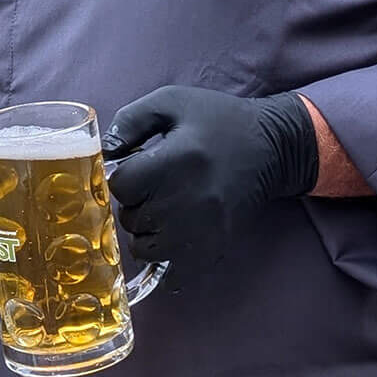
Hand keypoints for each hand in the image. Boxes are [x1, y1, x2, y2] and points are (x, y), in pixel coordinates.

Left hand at [100, 85, 317, 269]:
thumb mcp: (172, 101)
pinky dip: (167, 260)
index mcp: (174, 161)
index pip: (121, 186)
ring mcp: (201, 230)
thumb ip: (130, 120)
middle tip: (160, 185)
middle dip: (137, 203)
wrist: (272, 146)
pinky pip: (173, 275)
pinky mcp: (215, 248)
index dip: (127, 176)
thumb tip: (105, 150)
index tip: (144, 167)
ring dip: (148, 231)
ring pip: (145, 248)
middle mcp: (186, 200)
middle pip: (131, 218)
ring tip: (168, 209)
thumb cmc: (219, 120)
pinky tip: (174, 238)